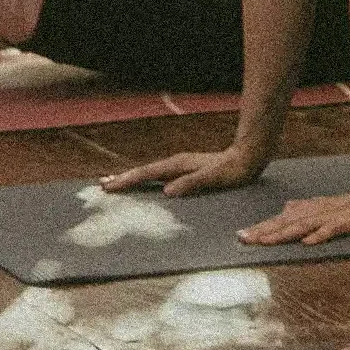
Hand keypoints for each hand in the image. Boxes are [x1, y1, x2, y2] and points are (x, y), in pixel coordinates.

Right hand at [97, 143, 266, 198]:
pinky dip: (145, 180)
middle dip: (123, 178)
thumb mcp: (214, 179)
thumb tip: (167, 191)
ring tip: (114, 184)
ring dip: (132, 179)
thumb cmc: (232, 171)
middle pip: (143, 171)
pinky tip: (144, 185)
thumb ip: (191, 183)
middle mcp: (175, 164)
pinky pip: (159, 176)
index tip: (109, 187)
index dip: (128, 181)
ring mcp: (179, 167)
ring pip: (149, 173)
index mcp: (178, 165)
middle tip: (102, 186)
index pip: (147, 174)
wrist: (248, 158)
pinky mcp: (184, 171)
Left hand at [239, 180, 349, 250]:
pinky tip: (307, 243)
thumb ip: (304, 209)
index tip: (240, 236)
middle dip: (264, 231)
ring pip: (303, 226)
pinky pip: (331, 230)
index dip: (261, 227)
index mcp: (309, 210)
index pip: (280, 220)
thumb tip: (285, 208)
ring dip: (284, 234)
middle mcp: (315, 212)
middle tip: (243, 239)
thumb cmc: (349, 205)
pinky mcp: (347, 223)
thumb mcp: (323, 207)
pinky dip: (319, 235)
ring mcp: (331, 217)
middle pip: (286, 222)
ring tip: (266, 242)